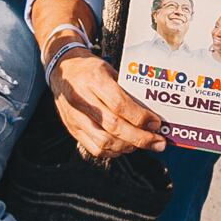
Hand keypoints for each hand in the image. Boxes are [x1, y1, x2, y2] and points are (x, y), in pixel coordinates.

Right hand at [50, 52, 164, 159]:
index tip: (156, 123)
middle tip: (158, 143)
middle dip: (140, 138)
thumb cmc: (90, 69)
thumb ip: (126, 89)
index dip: (140, 117)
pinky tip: (125, 147)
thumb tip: (151, 111)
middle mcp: (81, 99)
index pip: (119, 104)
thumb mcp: (110, 69)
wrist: (62, 70)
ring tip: (143, 144)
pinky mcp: (72, 129)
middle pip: (114, 126)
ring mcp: (75, 117)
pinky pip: (94, 148)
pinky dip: (113, 151)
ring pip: (104, 141)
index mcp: (93, 80)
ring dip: (128, 147)